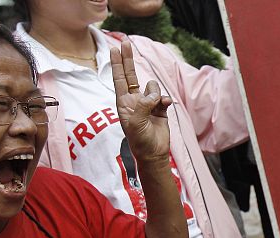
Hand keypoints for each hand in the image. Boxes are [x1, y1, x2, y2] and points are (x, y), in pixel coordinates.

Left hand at [110, 41, 172, 161]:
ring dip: (155, 93)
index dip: (117, 64)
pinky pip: (164, 97)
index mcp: (124, 103)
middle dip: (128, 59)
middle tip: (126, 42)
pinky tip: (165, 107)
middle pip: (131, 75)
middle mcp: (134, 100)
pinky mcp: (160, 108)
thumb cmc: (140, 140)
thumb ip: (143, 105)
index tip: (114, 49)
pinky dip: (165, 100)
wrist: (154, 153)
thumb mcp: (136, 122)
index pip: (119, 79)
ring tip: (155, 107)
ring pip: (153, 87)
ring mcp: (147, 103)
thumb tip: (153, 93)